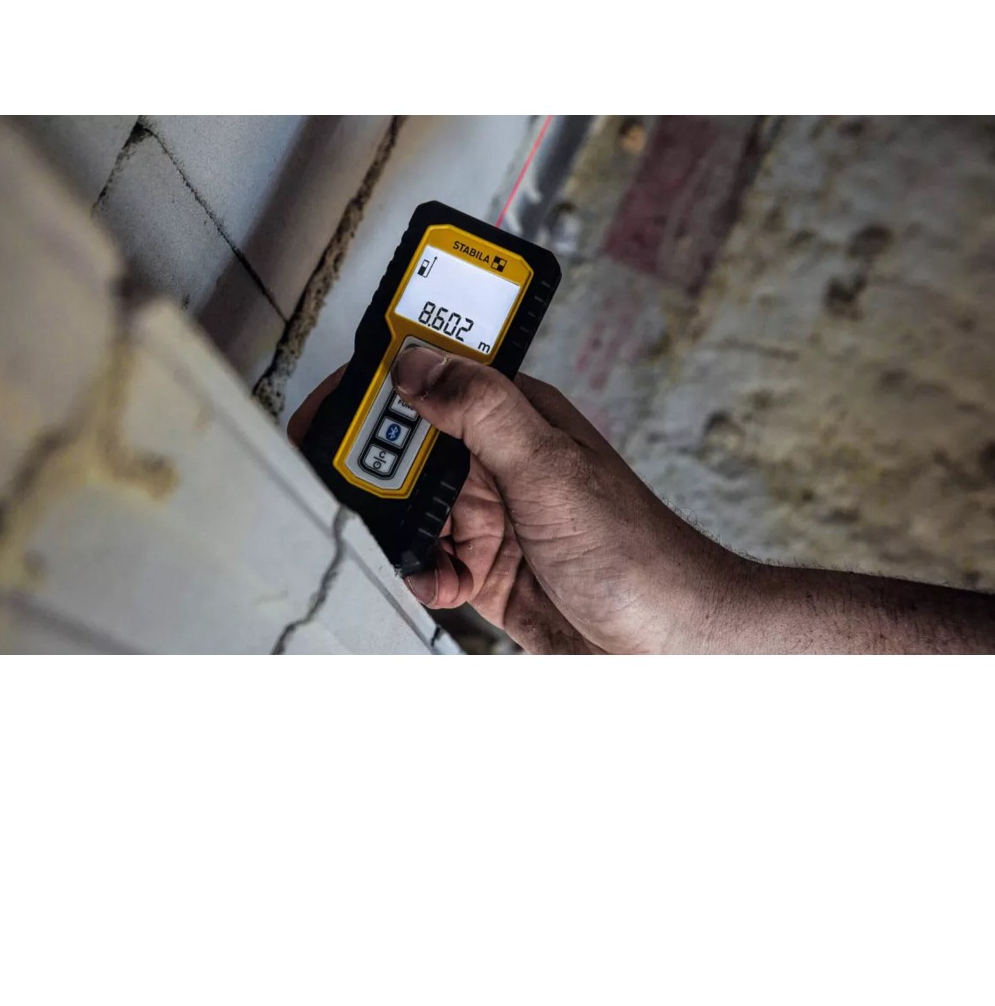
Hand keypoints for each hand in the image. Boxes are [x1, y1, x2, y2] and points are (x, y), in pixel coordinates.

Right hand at [288, 345, 738, 653]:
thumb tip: (419, 361)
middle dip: (381, 469)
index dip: (384, 375)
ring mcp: (490, 516)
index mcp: (516, 417)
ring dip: (402, 529)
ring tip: (419, 547)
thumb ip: (482, 411)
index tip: (335, 398)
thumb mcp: (550, 470)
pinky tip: (445, 583)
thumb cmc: (637, 553)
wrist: (670, 644)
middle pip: (408, 444)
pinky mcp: (484, 568)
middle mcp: (499, 461)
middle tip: (369, 492)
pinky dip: (423, 574)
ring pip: (409, 505)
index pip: (436, 374)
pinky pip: (427, 561)